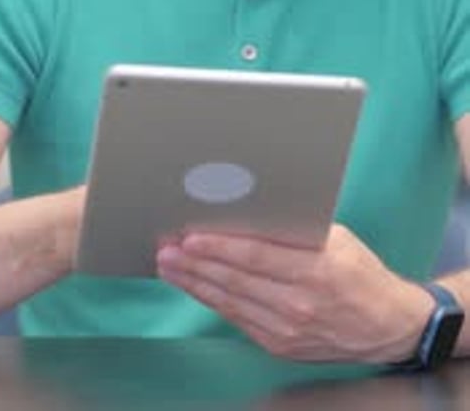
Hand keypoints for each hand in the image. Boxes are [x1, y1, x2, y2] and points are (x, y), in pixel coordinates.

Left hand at [156, 223, 433, 362]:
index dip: (218, 247)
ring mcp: (287, 329)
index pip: (256, 257)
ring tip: (169, 265)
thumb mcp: (338, 238)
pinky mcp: (279, 345)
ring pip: (230, 301)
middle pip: (236, 280)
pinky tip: (195, 286)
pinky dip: (212, 300)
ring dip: (194, 283)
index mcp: (317, 269)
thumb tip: (251, 209)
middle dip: (195, 263)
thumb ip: (296, 228)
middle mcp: (300, 303)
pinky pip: (237, 318)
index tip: (190, 236)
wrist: (387, 326)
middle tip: (166, 247)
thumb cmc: (361, 272)